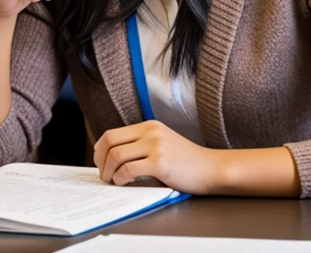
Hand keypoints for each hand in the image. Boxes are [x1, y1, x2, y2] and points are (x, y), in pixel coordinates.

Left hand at [94, 121, 219, 194]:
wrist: (211, 168)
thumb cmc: (186, 162)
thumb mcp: (162, 144)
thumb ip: (141, 145)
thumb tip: (113, 158)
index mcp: (149, 126)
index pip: (112, 133)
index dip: (100, 149)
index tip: (99, 162)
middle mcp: (150, 131)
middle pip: (110, 141)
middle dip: (100, 160)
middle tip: (102, 174)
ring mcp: (155, 145)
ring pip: (117, 155)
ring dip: (108, 171)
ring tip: (112, 181)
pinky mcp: (160, 162)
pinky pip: (129, 170)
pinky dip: (120, 178)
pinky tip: (123, 183)